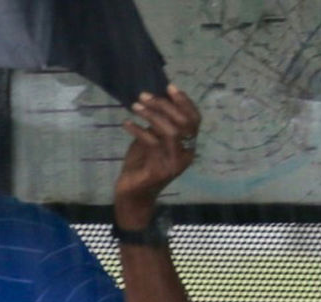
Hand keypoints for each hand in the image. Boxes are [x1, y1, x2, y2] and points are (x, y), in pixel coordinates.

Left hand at [114, 85, 201, 228]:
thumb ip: (157, 125)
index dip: (184, 102)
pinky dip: (138, 130)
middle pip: (183, 122)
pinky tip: (126, 123)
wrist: (132, 195)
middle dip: (164, 105)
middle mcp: (186, 154)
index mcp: (188, 146)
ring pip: (170, 131)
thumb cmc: (141, 165)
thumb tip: (155, 98)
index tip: (170, 87)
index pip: (194, 119)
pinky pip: (152, 143)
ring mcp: (175, 163)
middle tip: (144, 95)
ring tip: (136, 106)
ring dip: (152, 115)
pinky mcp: (160, 170)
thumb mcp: (151, 141)